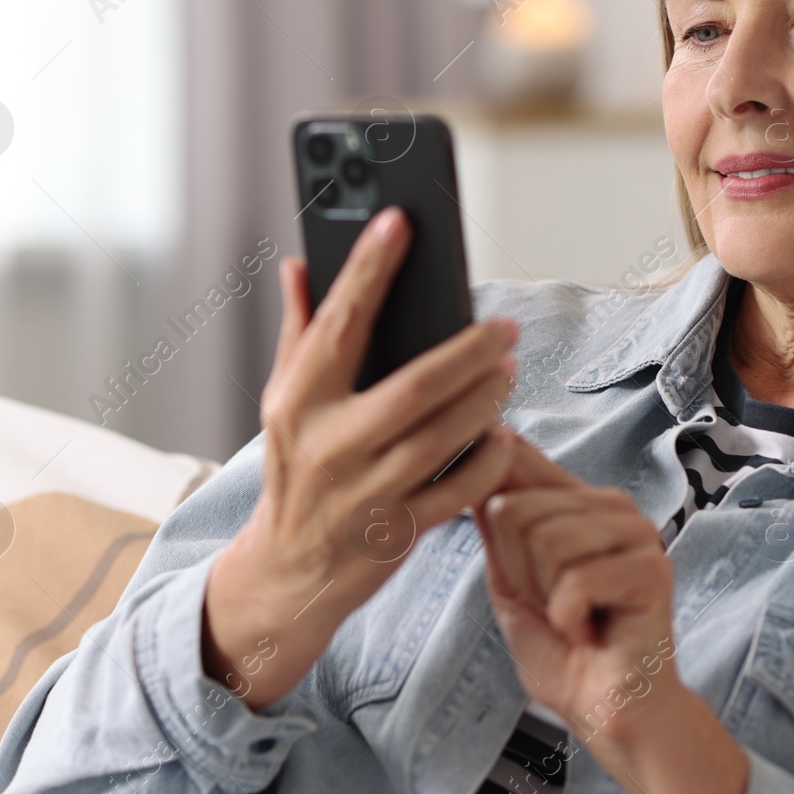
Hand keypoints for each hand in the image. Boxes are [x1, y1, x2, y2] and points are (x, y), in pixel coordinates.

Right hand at [203, 207, 518, 708]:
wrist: (287, 571)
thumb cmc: (294, 469)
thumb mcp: (283, 400)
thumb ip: (299, 331)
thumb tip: (298, 264)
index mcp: (297, 401)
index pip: (337, 322)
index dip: (368, 268)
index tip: (399, 222)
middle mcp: (326, 445)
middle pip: (411, 386)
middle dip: (466, 350)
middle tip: (505, 327)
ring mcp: (363, 494)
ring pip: (441, 438)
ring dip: (485, 399)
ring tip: (510, 370)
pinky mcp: (395, 534)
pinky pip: (455, 492)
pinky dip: (485, 462)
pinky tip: (504, 434)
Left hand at [474, 437, 749, 793]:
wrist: (606, 710)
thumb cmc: (564, 651)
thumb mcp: (511, 581)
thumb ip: (497, 527)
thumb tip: (476, 467)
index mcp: (581, 502)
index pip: (519, 461)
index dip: (489, 498)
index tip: (496, 546)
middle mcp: (614, 507)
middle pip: (516, 508)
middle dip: (517, 572)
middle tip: (553, 606)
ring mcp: (638, 534)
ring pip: (546, 540)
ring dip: (545, 596)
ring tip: (574, 618)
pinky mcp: (652, 570)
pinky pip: (575, 581)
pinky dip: (569, 619)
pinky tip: (591, 632)